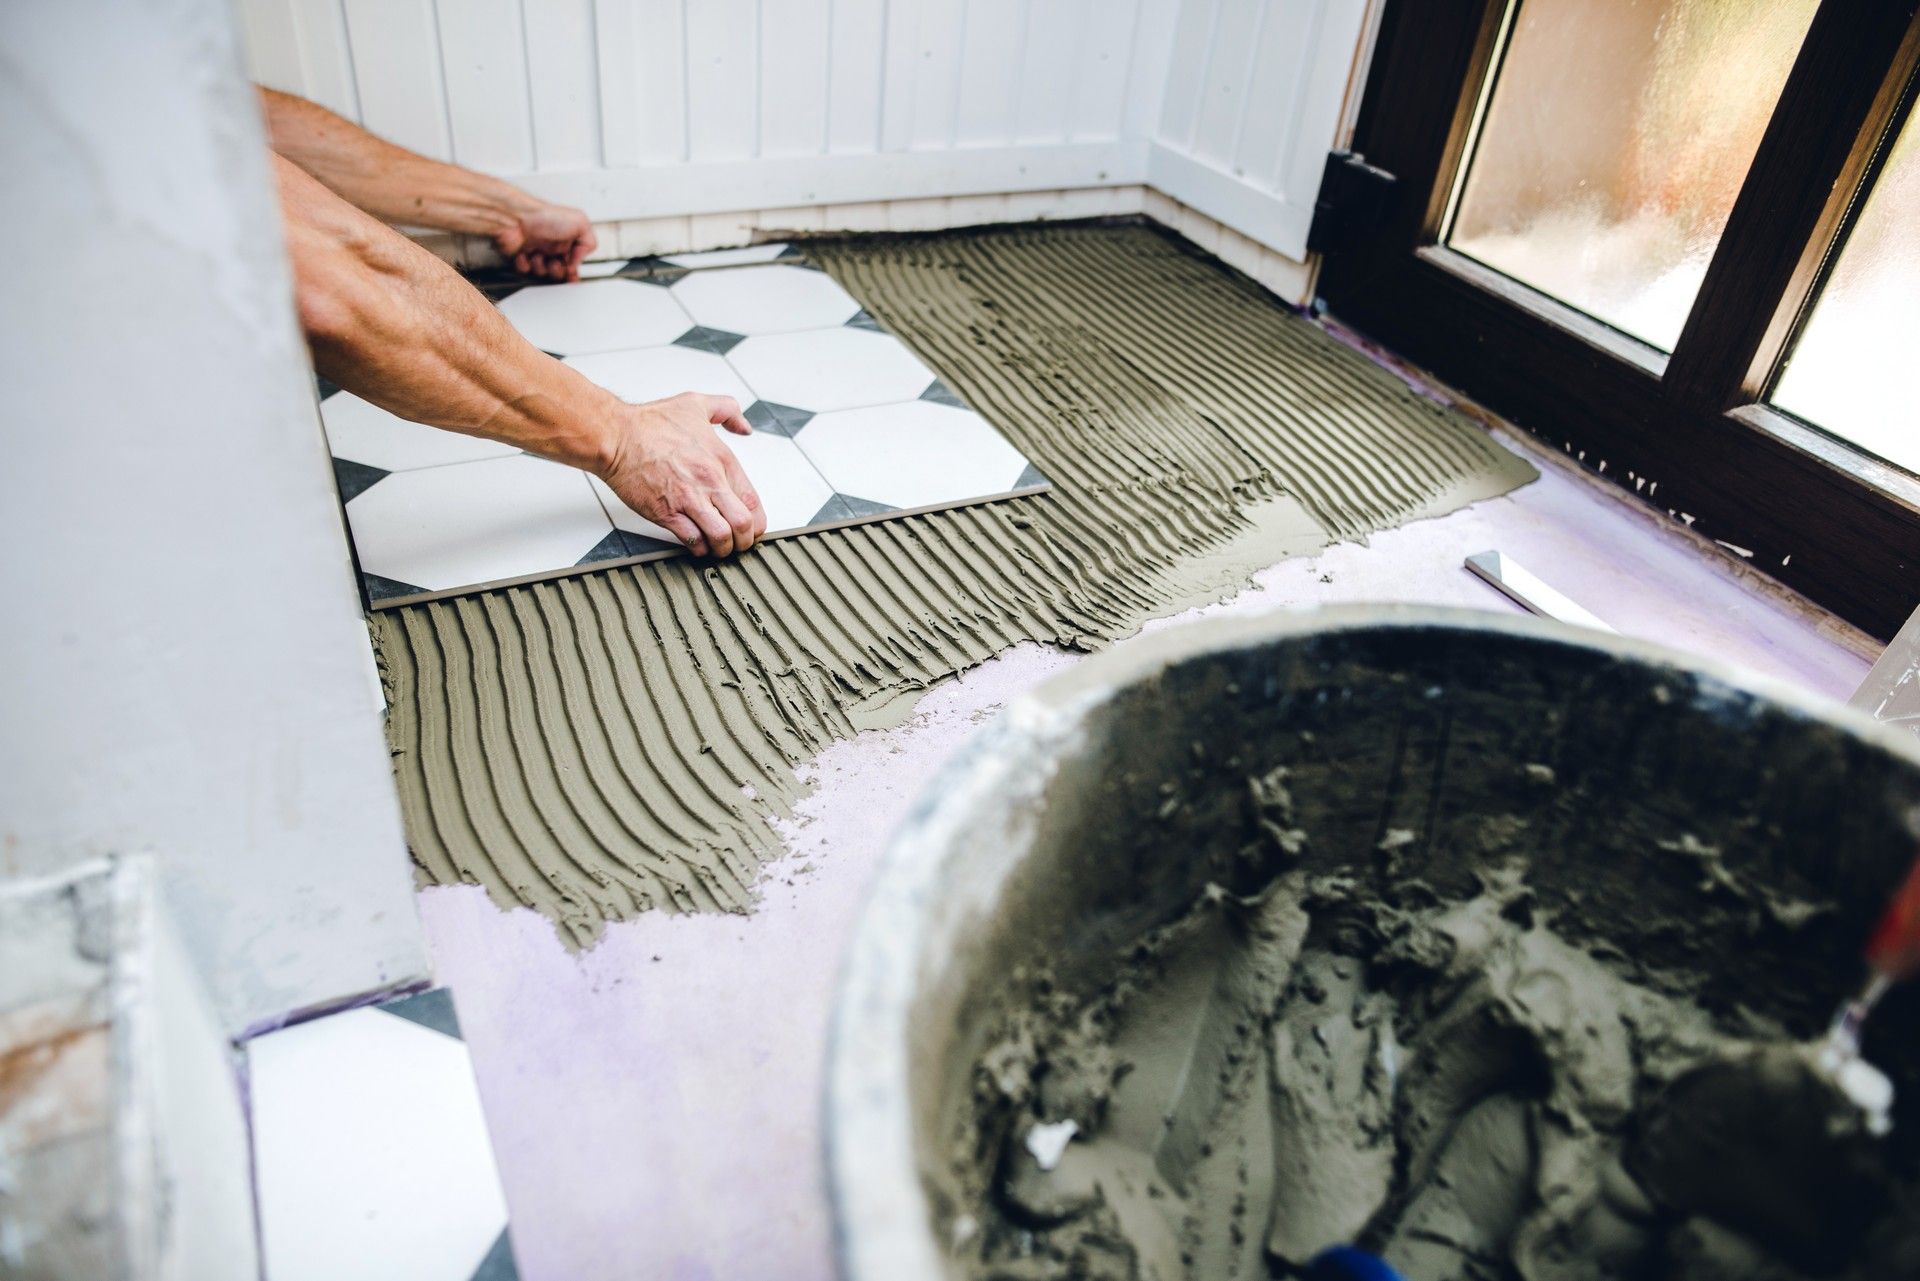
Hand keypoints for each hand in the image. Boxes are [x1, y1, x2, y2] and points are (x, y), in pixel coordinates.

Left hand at [495, 197, 596, 281]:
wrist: (517, 217)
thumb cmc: (543, 215)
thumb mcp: (580, 222)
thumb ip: (589, 243)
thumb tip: (578, 261)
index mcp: (567, 239)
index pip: (574, 261)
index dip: (573, 270)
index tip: (571, 273)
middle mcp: (552, 245)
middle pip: (559, 271)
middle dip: (558, 271)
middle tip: (555, 263)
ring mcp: (536, 251)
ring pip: (542, 273)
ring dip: (541, 267)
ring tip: (538, 255)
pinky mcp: (521, 256)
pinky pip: (524, 270)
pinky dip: (525, 265)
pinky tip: (526, 255)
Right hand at [597, 394, 765, 557]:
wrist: (615, 436)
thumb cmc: (649, 424)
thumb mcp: (696, 404)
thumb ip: (727, 410)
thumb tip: (744, 426)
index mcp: (720, 459)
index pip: (753, 500)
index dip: (757, 521)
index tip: (752, 527)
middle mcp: (708, 481)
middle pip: (743, 523)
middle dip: (744, 540)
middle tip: (738, 543)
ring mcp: (688, 499)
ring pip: (721, 536)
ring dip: (724, 548)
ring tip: (719, 548)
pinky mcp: (666, 513)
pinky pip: (693, 540)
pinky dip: (699, 548)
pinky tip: (698, 544)